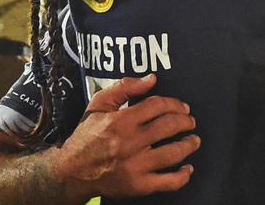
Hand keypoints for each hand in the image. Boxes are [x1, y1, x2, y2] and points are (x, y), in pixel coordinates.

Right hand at [55, 75, 200, 199]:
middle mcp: (130, 142)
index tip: (182, 107)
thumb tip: (152, 78)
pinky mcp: (138, 185)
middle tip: (190, 121)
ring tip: (194, 140)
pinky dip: (182, 176)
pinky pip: (167, 182)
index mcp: (121, 120)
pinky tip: (188, 168)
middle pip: (169, 126)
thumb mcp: (99, 105)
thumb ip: (125, 87)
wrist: (70, 172)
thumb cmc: (86, 135)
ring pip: (173, 153)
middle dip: (186, 121)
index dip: (174, 103)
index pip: (158, 105)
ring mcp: (135, 166)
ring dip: (189, 144)